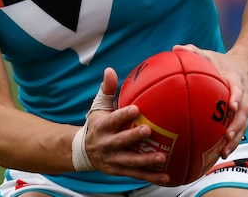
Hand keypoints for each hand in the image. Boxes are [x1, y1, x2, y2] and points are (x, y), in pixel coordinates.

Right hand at [81, 67, 170, 183]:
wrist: (82, 150)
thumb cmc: (96, 124)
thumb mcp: (98, 107)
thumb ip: (107, 90)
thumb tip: (110, 70)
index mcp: (101, 126)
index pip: (112, 119)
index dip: (123, 115)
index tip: (135, 109)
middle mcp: (106, 143)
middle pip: (120, 140)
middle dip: (133, 136)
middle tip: (148, 130)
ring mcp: (112, 158)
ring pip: (129, 161)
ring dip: (145, 160)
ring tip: (161, 158)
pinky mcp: (118, 170)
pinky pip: (136, 174)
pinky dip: (150, 176)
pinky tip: (165, 177)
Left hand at [173, 43, 247, 156]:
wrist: (247, 64)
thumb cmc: (222, 60)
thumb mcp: (209, 53)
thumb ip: (193, 51)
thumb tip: (175, 48)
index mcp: (236, 80)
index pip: (239, 89)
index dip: (237, 98)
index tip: (232, 107)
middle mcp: (244, 95)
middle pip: (244, 113)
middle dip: (237, 126)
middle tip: (226, 137)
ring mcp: (246, 105)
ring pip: (244, 124)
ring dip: (236, 139)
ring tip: (224, 152)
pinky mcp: (243, 114)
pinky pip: (240, 129)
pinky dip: (233, 141)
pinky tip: (221, 153)